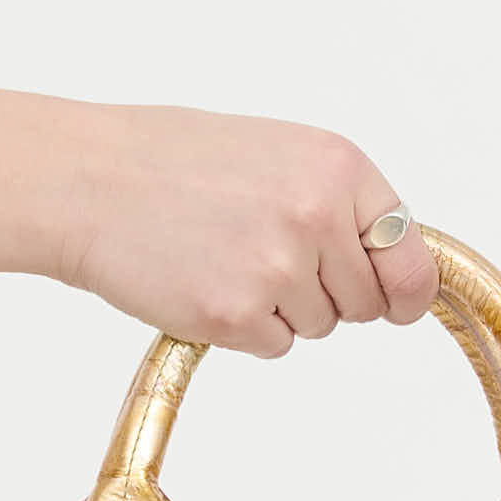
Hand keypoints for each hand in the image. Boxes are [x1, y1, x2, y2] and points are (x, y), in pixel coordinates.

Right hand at [51, 102, 439, 355]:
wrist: (90, 181)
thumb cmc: (176, 163)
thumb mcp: (278, 154)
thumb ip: (339, 204)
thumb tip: (396, 269)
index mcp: (337, 168)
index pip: (410, 257)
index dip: (404, 290)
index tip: (399, 305)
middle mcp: (316, 216)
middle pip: (363, 304)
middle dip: (325, 295)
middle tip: (263, 256)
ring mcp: (277, 269)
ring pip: (317, 328)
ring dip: (279, 310)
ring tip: (224, 258)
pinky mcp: (236, 315)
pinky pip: (273, 347)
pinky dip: (244, 330)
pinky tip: (205, 284)